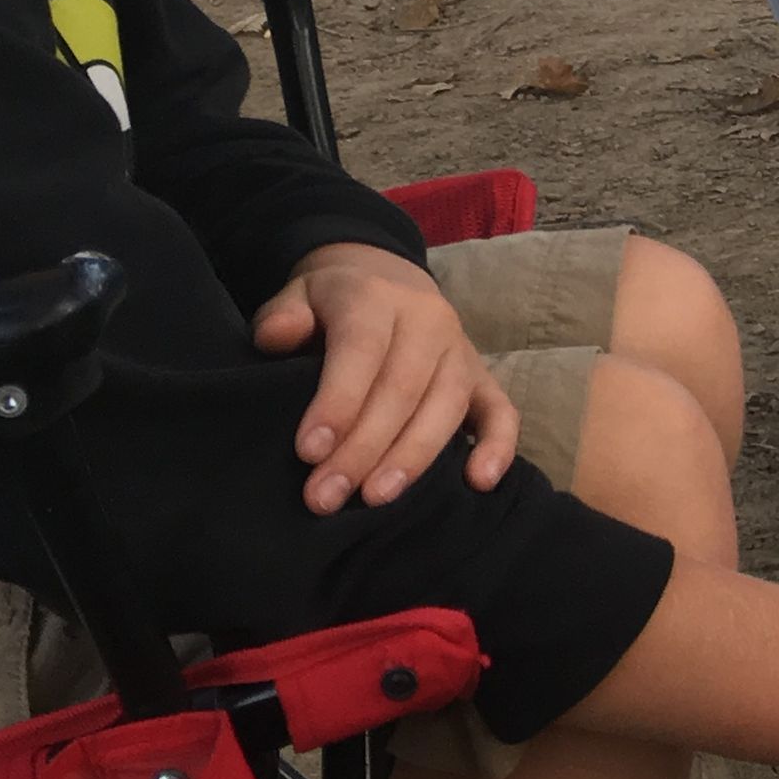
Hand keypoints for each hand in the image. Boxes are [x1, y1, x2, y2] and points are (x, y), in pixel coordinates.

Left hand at [252, 242, 516, 513]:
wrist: (382, 279)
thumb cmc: (329, 305)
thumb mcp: (296, 297)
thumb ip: (283, 317)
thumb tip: (276, 337)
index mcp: (377, 297)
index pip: (362, 349)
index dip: (338, 402)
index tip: (309, 452)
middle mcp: (428, 320)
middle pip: (403, 387)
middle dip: (363, 448)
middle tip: (325, 497)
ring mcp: (461, 349)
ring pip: (447, 404)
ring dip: (413, 457)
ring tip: (376, 499)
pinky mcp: (483, 376)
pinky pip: (501, 410)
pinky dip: (497, 445)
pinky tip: (479, 483)